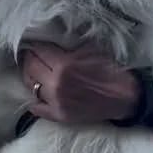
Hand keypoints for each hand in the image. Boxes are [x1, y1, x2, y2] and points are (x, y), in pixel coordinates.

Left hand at [20, 42, 139, 124]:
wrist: (124, 97)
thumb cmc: (109, 69)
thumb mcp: (90, 48)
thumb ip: (68, 44)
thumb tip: (50, 36)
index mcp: (64, 64)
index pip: (37, 51)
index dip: (33, 45)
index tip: (32, 42)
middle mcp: (56, 84)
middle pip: (30, 67)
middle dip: (28, 58)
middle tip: (29, 53)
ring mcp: (56, 102)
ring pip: (30, 86)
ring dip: (29, 75)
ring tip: (31, 69)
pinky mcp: (59, 116)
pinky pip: (37, 108)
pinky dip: (34, 99)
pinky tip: (36, 92)